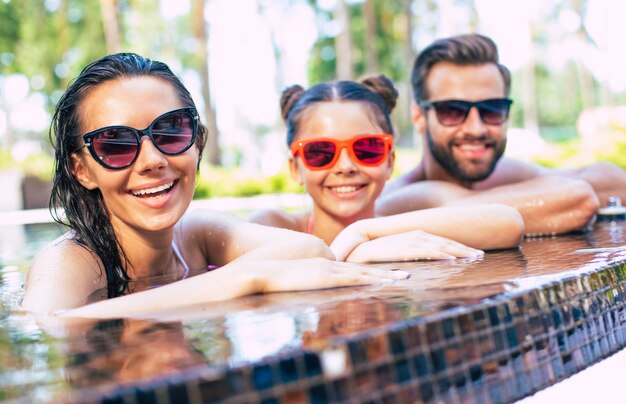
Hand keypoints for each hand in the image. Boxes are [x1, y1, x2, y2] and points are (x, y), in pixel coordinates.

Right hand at [252, 258, 408, 292]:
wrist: (257, 272)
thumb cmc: (268, 278)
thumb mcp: (290, 279)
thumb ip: (303, 282)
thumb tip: (307, 293)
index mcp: (322, 261)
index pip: (351, 266)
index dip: (370, 270)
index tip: (386, 274)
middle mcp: (330, 261)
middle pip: (363, 265)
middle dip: (385, 268)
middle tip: (406, 271)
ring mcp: (329, 268)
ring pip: (364, 270)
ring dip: (385, 274)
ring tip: (405, 277)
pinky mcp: (325, 276)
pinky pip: (354, 278)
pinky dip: (372, 279)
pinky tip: (386, 282)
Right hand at [344, 230, 483, 262]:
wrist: (354, 248)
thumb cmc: (376, 255)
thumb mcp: (396, 256)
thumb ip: (410, 258)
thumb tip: (423, 268)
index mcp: (415, 237)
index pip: (442, 242)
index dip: (459, 248)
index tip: (475, 254)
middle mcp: (414, 237)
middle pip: (444, 243)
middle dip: (463, 249)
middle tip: (481, 256)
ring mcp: (408, 242)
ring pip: (438, 246)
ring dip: (456, 252)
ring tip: (472, 258)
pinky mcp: (401, 249)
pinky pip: (423, 252)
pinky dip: (438, 254)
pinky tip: (450, 260)